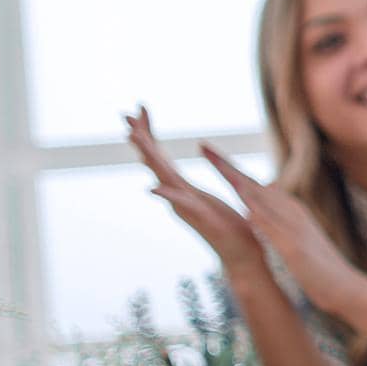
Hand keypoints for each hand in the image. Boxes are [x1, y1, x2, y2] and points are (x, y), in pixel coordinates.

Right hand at [125, 105, 261, 272]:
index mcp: (184, 189)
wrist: (241, 256)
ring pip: (162, 177)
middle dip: (140, 137)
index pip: (161, 156)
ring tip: (132, 136)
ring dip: (147, 157)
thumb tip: (193, 177)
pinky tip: (152, 188)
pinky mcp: (201, 218)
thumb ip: (196, 191)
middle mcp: (179, 195)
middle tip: (124, 113)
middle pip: (154, 161)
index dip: (149, 134)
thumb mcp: (211, 201)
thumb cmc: (232, 229)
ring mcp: (187, 207)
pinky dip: (166, 196)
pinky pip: (181, 205)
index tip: (141, 109)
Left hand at [201, 144, 363, 316]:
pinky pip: (274, 228)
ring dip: (239, 183)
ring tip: (217, 165)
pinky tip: (245, 206)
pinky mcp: (295, 248)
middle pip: (255, 186)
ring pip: (263, 200)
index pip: (258, 188)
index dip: (234, 173)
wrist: (346, 287)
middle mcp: (293, 213)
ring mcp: (294, 229)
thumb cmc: (322, 268)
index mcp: (292, 212)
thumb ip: (286, 223)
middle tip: (204, 148)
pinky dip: (260, 215)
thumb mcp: (300, 240)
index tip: (213, 157)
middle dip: (229, 168)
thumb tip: (270, 207)